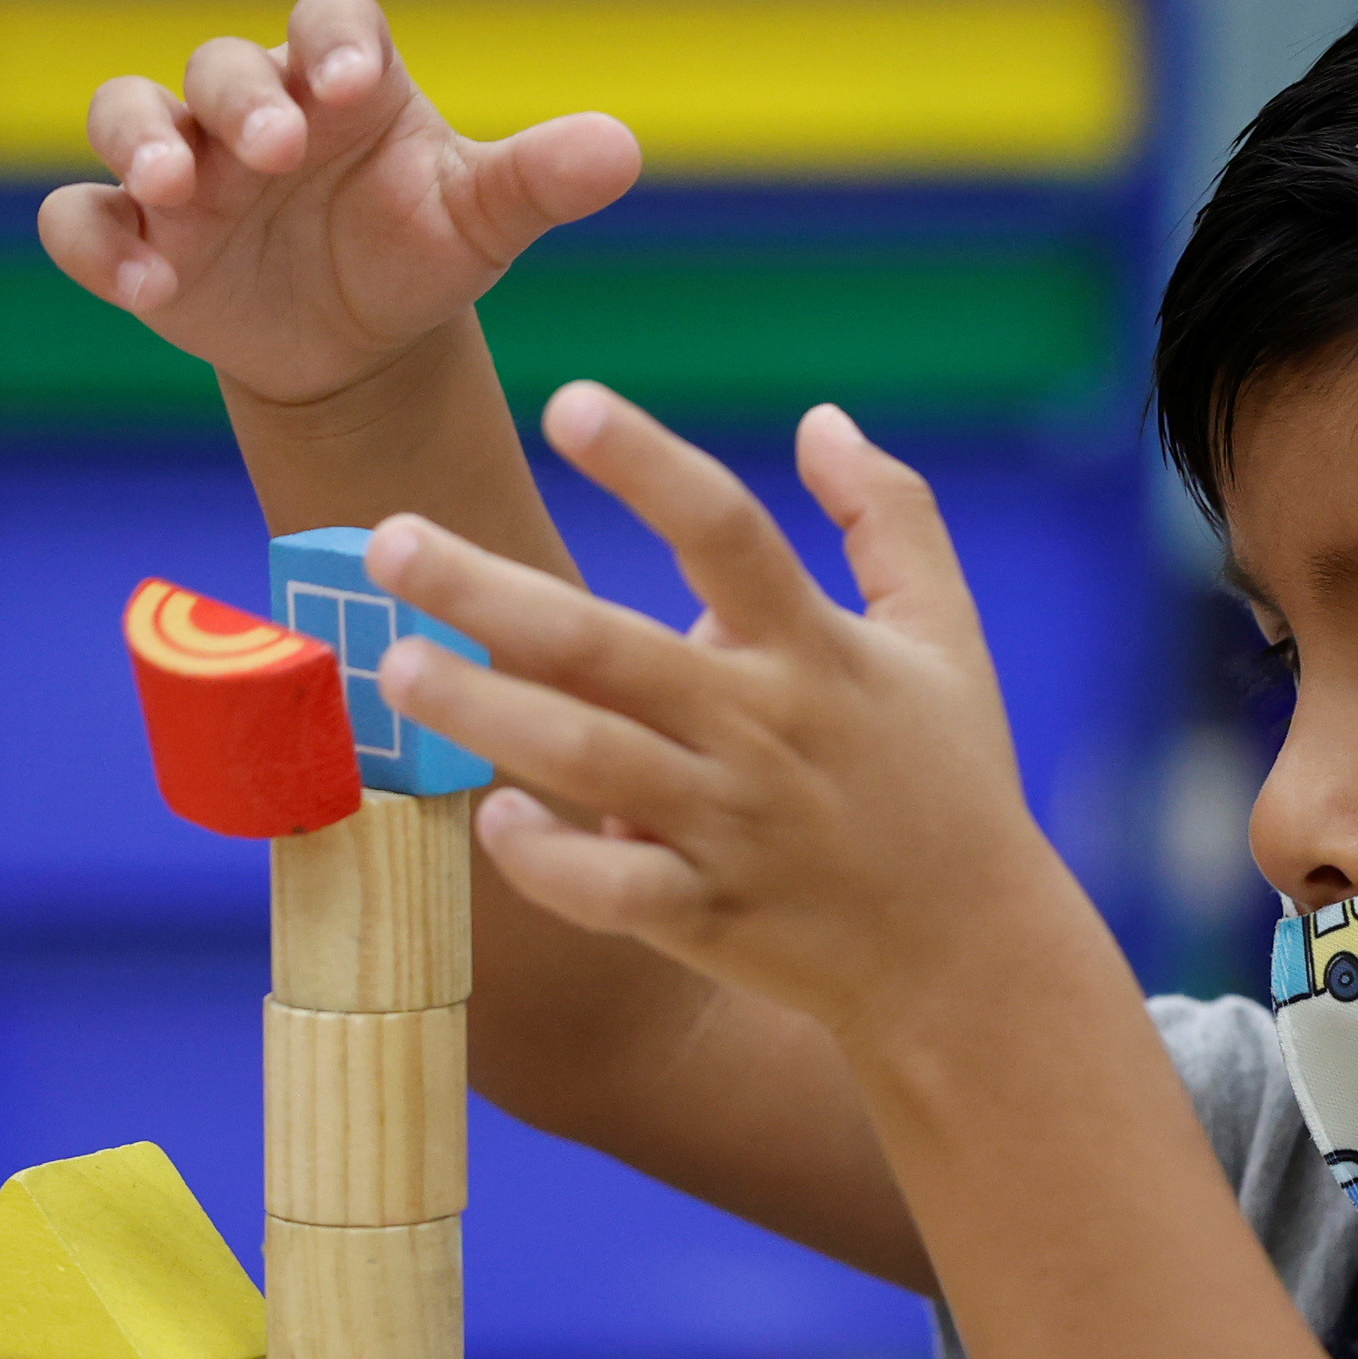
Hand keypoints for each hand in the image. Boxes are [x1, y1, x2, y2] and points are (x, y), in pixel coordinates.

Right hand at [35, 0, 639, 409]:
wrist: (354, 347)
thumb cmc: (416, 254)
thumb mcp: (482, 221)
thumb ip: (540, 180)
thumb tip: (621, 151)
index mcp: (343, 82)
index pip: (331, 21)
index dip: (332, 39)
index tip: (352, 82)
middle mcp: (251, 110)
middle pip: (220, 65)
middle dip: (239, 100)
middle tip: (274, 152)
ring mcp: (182, 171)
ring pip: (126, 115)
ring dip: (141, 144)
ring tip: (175, 195)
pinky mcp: (135, 239)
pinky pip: (83, 223)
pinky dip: (101, 246)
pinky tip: (148, 293)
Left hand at [366, 386, 1061, 1040]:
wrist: (970, 955)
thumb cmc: (950, 780)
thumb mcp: (946, 634)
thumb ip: (891, 516)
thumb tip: (822, 417)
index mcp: (814, 648)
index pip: (725, 532)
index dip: (648, 463)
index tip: (568, 403)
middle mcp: (761, 728)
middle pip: (608, 646)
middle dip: (490, 592)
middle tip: (387, 542)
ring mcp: (730, 826)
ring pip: (590, 760)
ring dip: (485, 714)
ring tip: (395, 669)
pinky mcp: (707, 914)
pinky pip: (613, 890)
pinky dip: (549, 862)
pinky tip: (487, 821)